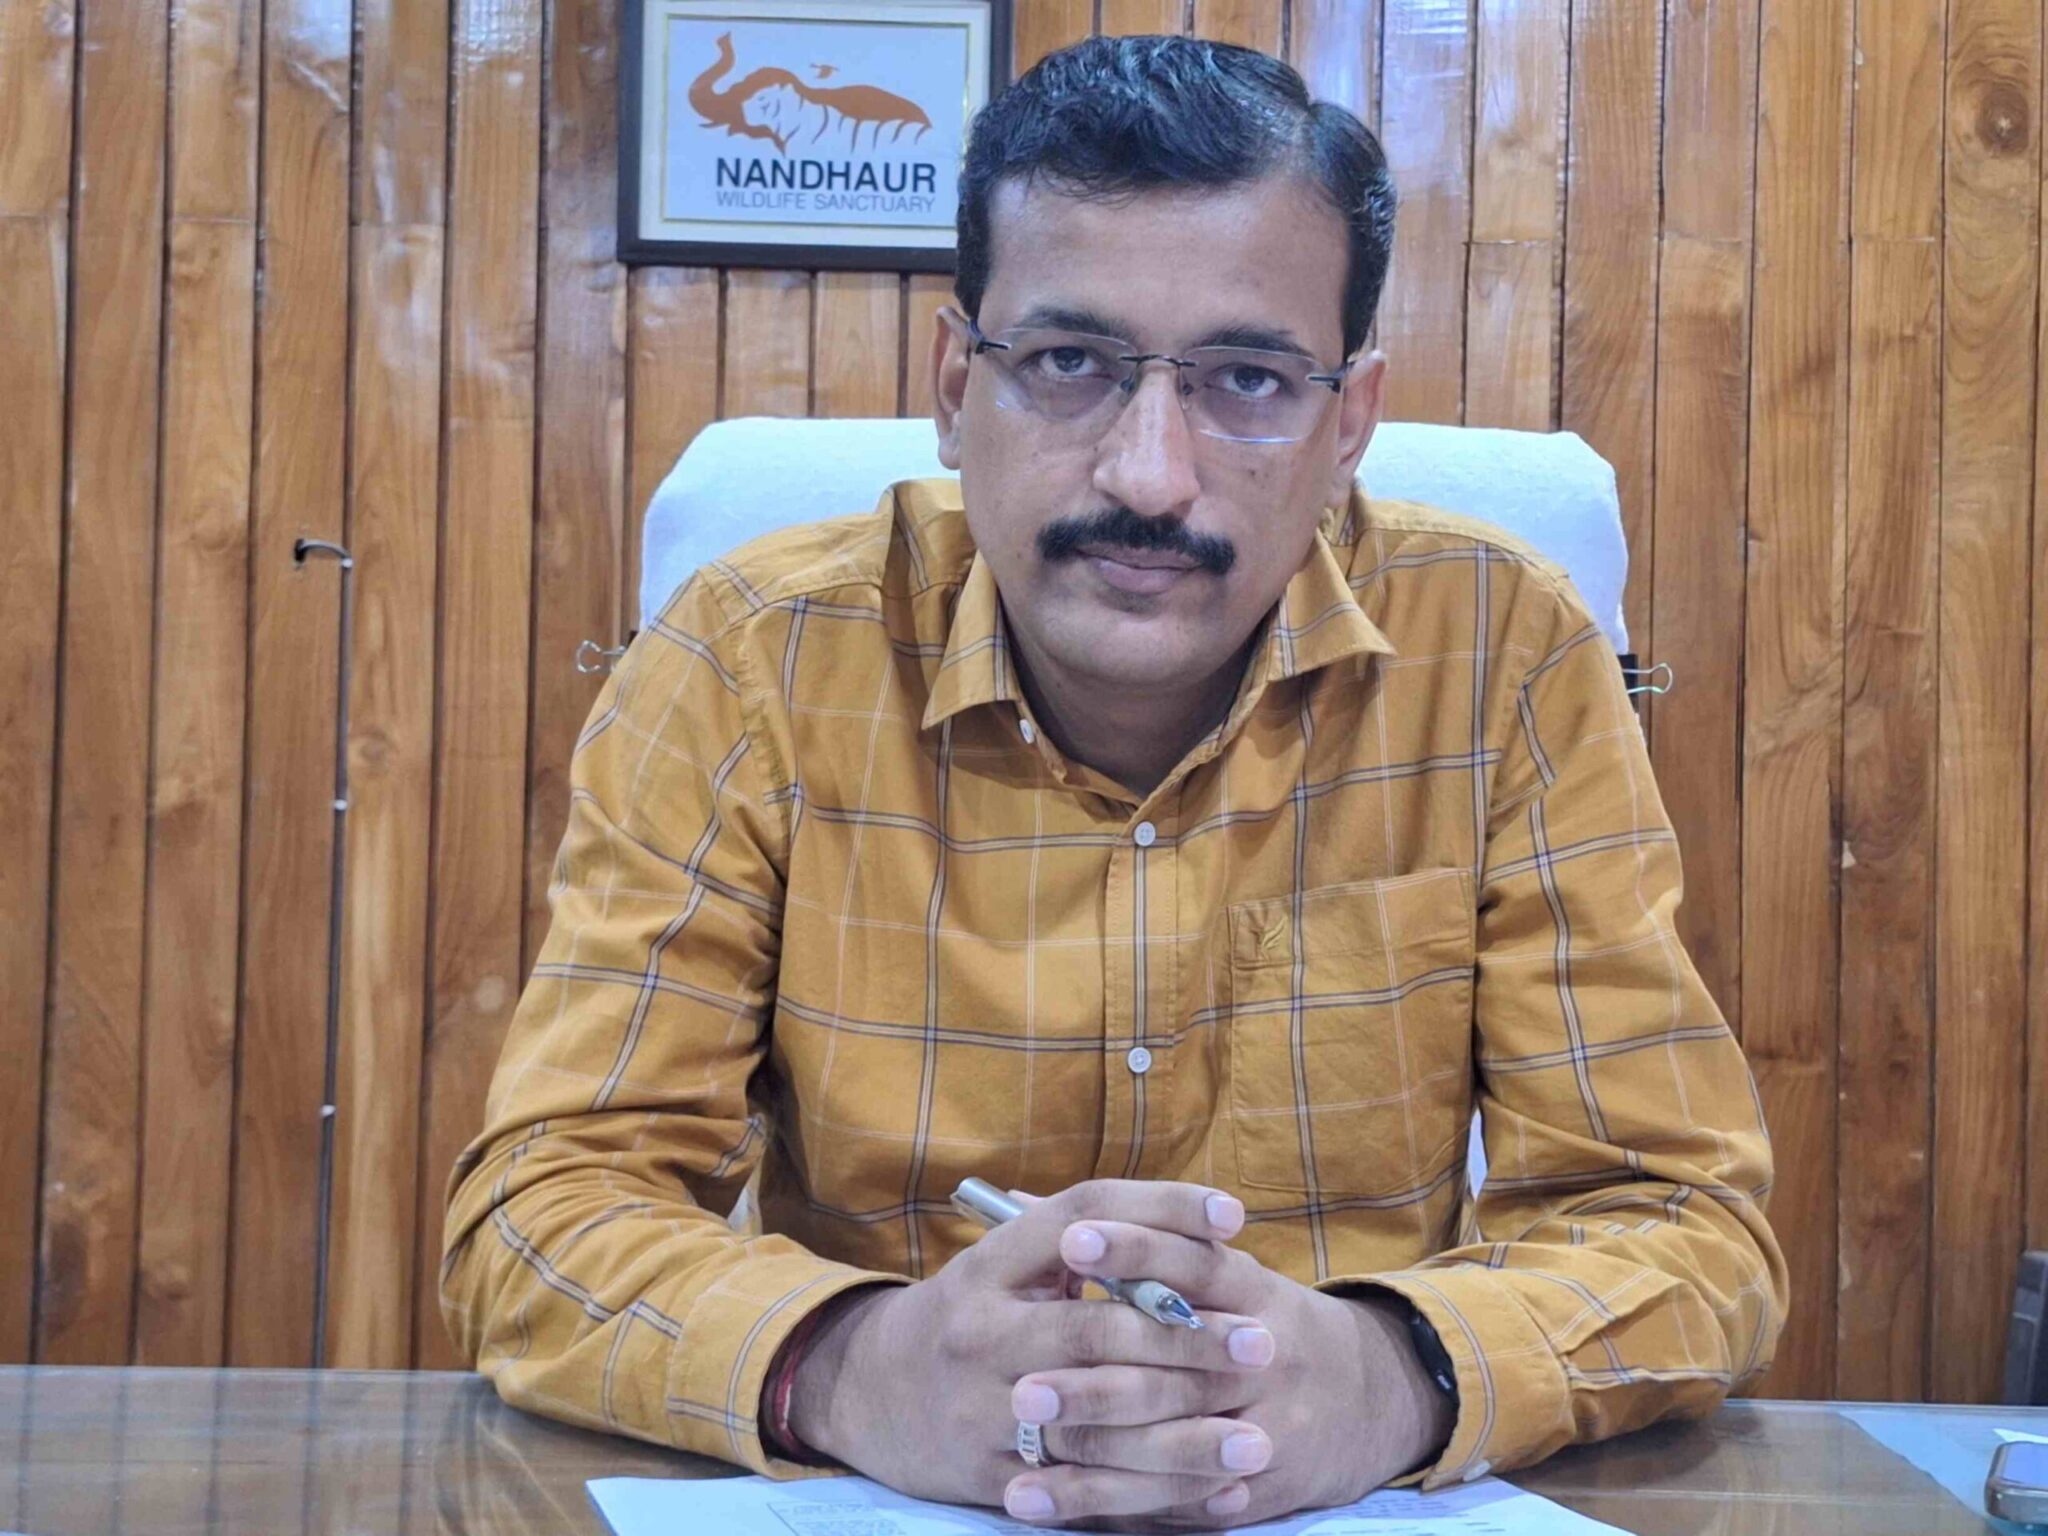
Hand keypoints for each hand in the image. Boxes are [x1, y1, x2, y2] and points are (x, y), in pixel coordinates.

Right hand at [786, 1181, 1278, 1522]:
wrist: (868, 1388)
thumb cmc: (973, 1311)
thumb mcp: (1011, 1262)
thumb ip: (1093, 1243)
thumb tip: (1208, 1227)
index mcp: (992, 1261)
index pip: (1084, 1215)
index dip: (1161, 1209)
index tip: (1235, 1216)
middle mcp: (981, 1329)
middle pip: (1097, 1330)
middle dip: (1189, 1339)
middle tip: (1263, 1344)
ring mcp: (979, 1407)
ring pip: (1094, 1422)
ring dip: (1182, 1435)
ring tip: (1255, 1436)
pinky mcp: (984, 1474)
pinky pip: (1077, 1490)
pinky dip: (1147, 1494)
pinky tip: (1207, 1491)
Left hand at [1011, 1219, 1456, 1528]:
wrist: (1365, 1399)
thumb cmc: (1259, 1320)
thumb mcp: (1223, 1273)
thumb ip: (1146, 1245)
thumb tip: (1034, 1207)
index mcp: (1253, 1290)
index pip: (1193, 1261)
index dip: (1135, 1248)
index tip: (1072, 1241)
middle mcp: (1265, 1355)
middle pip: (1174, 1370)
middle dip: (1095, 1382)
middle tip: (1022, 1387)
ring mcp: (1264, 1427)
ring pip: (1168, 1445)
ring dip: (1088, 1453)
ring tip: (1016, 1457)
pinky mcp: (1254, 1488)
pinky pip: (1169, 1502)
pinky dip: (1097, 1503)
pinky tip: (1031, 1500)